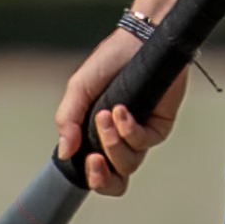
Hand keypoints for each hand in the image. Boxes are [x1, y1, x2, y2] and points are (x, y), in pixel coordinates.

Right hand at [55, 27, 189, 196]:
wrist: (138, 40)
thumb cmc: (108, 62)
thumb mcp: (79, 90)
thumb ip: (68, 120)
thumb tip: (64, 152)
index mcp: (98, 137)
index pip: (96, 174)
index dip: (92, 179)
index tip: (85, 160)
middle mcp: (121, 141)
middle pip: (117, 182)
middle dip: (103, 178)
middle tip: (94, 159)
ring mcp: (141, 134)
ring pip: (129, 163)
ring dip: (112, 142)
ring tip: (106, 113)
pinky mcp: (160, 125)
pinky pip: (144, 142)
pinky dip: (129, 129)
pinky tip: (121, 110)